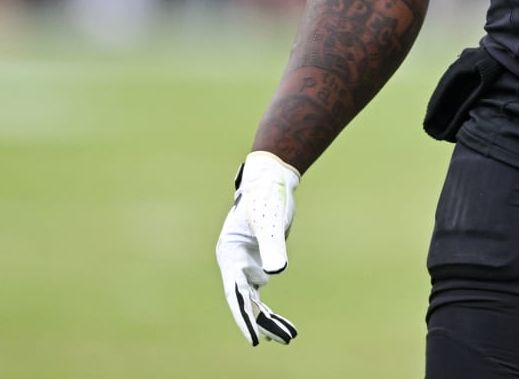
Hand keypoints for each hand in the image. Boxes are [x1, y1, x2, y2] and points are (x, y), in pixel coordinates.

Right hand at [216, 151, 300, 345]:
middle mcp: (235, 263)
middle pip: (245, 301)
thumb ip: (272, 246)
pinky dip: (270, 308)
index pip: (235, 294)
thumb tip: (275, 273)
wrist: (271, 178)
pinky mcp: (259, 261)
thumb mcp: (269, 221)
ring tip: (288, 337)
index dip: (244, 318)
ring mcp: (246, 264)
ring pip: (254, 300)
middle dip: (261, 323)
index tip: (253, 339)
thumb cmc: (267, 196)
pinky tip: (282, 325)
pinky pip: (262, 291)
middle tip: (282, 340)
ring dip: (268, 320)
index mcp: (230, 254)